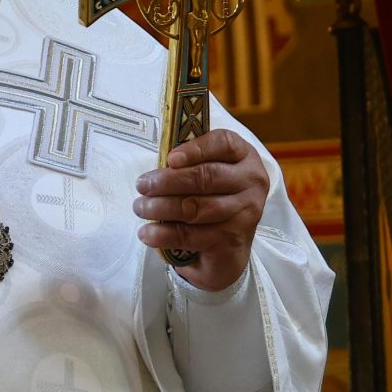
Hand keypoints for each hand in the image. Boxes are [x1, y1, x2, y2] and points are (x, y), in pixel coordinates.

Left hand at [134, 128, 269, 293]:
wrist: (230, 248)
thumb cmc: (212, 199)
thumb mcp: (209, 174)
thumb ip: (189, 165)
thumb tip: (156, 168)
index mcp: (245, 158)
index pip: (224, 144)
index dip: (195, 149)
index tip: (170, 158)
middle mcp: (251, 184)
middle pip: (206, 177)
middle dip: (167, 181)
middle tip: (142, 185)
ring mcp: (244, 214)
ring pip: (196, 208)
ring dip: (161, 207)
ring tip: (140, 207)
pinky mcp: (231, 242)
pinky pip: (191, 236)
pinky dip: (164, 234)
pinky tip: (146, 232)